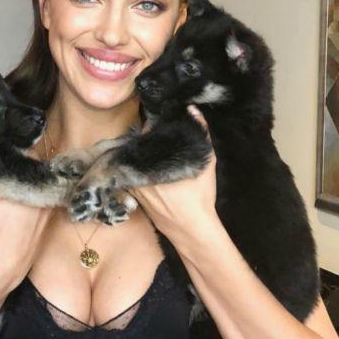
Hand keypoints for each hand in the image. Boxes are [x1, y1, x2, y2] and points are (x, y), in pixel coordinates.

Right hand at [0, 138, 51, 290]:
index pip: (25, 151)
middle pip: (33, 165)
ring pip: (38, 180)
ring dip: (26, 178)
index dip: (12, 149)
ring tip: (8, 180)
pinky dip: (31, 192)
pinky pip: (42, 195)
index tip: (0, 151)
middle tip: (1, 165)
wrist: (7, 259)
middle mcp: (45, 186)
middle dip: (19, 163)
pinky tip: (18, 198)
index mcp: (31, 175)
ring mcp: (50, 200)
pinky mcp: (50, 214)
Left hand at [127, 105, 219, 241]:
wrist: (190, 228)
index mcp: (153, 160)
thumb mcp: (206, 163)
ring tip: (157, 152)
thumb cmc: (200, 197)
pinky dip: (139, 169)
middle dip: (148, 141)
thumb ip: (201, 134)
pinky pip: (132, 175)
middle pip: (138, 147)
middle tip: (161, 138)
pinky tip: (152, 169)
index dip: (154, 127)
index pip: (147, 133)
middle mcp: (138, 170)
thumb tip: (193, 110)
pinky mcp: (133, 195)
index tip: (163, 124)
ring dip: (142, 155)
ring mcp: (133, 184)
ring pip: (134, 161)